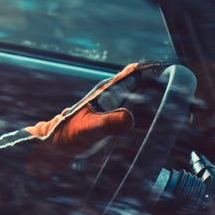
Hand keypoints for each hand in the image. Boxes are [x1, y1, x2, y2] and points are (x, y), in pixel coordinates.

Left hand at [0, 61, 171, 199]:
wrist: (51, 148)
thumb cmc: (67, 136)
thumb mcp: (90, 129)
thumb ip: (108, 123)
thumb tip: (129, 117)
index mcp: (101, 95)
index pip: (124, 78)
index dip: (140, 71)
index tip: (157, 66)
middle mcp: (102, 100)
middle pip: (127, 86)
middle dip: (145, 82)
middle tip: (163, 81)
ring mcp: (102, 111)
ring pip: (125, 98)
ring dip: (140, 96)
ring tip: (158, 96)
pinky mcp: (100, 122)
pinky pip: (120, 113)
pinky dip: (133, 113)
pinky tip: (141, 118)